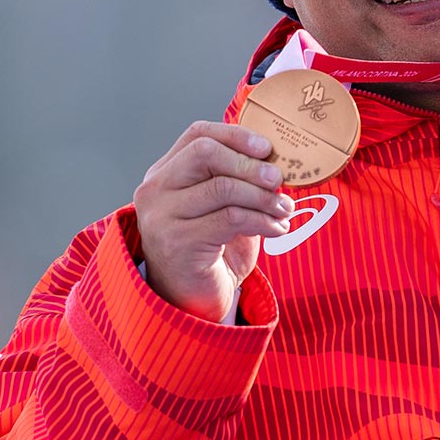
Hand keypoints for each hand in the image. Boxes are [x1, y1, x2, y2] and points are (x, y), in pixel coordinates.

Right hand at [133, 121, 295, 322]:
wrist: (190, 304)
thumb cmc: (210, 253)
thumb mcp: (223, 208)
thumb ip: (238, 182)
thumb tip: (277, 161)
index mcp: (164, 174)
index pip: (197, 135)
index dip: (236, 136)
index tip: (267, 148)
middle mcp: (156, 191)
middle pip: (205, 153)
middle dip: (250, 164)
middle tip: (279, 179)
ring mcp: (162, 216)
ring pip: (223, 187)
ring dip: (263, 197)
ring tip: (284, 210)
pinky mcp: (178, 242)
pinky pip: (231, 218)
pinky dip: (263, 221)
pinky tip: (277, 230)